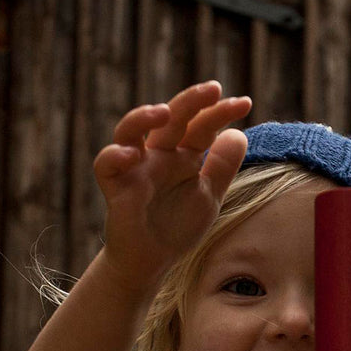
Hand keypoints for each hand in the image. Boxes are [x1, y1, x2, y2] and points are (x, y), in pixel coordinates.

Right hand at [93, 81, 251, 291]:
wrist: (153, 262)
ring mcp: (135, 168)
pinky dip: (114, 156)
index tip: (245, 102)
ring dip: (143, 116)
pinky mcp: (115, 188)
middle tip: (213, 88)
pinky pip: (105, 165)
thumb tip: (239, 133)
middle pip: (170, 119)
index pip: (201, 126)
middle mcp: (157, 155)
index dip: (220, 112)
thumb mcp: (209, 195)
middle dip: (190, 101)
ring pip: (129, 130)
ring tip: (164, 112)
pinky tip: (131, 155)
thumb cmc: (177, 226)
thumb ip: (222, 166)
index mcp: (182, 155)